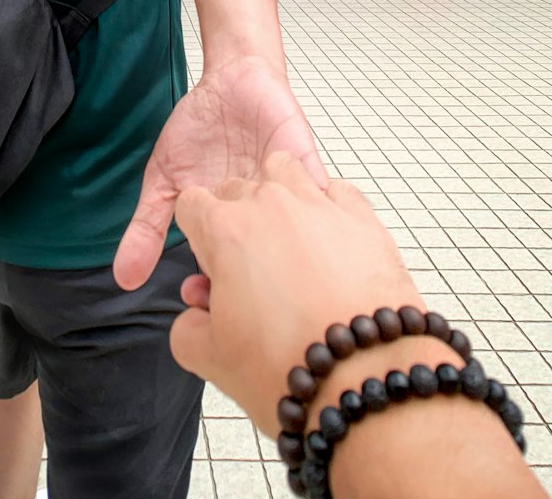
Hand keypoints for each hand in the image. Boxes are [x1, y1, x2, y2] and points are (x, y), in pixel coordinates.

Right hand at [112, 56, 325, 291]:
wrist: (230, 81)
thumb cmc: (198, 132)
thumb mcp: (162, 181)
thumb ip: (146, 229)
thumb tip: (123, 279)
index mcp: (232, 234)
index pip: (229, 280)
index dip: (218, 294)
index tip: (200, 297)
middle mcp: (265, 223)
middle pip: (267, 269)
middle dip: (250, 278)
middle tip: (231, 276)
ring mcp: (290, 198)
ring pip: (297, 242)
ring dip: (279, 243)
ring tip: (257, 238)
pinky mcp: (309, 169)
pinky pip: (324, 198)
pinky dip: (314, 208)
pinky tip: (297, 213)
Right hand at [168, 154, 423, 435]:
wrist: (364, 378)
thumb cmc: (290, 366)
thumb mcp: (211, 358)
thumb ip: (188, 328)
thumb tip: (195, 316)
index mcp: (225, 231)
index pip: (192, 205)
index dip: (197, 236)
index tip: (210, 265)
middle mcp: (270, 205)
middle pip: (237, 190)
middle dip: (236, 222)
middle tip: (248, 272)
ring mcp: (319, 205)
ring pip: (286, 173)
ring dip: (280, 198)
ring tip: (286, 244)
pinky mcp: (362, 218)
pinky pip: (337, 193)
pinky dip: (329, 209)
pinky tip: (328, 245)